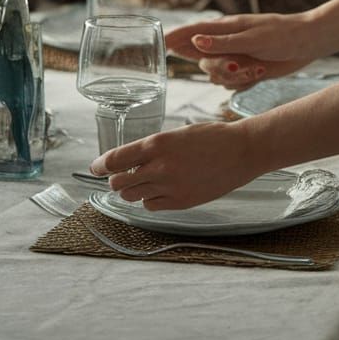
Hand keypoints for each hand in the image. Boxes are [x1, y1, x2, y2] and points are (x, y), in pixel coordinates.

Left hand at [89, 121, 259, 209]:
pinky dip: (150, 199)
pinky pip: (152, 206)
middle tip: (123, 176)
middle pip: (118, 183)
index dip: (100, 165)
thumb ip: (155, 148)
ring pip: (133, 196)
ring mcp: (169, 187)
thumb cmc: (214, 136)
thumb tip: (134, 161)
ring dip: (133, 190)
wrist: (242, 151)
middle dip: (116, 179)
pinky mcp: (180, 202)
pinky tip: (161, 190)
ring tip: (144, 182)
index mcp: (158, 144)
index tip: (95, 167)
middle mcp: (159, 167)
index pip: (115, 159)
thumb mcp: (179, 134)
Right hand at [165, 12, 316, 87]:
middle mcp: (228, 43)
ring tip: (255, 71)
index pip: (193, 33)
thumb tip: (195, 40)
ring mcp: (237, 57)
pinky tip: (259, 75)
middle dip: (218, 69)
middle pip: (203, 62)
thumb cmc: (283, 35)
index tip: (161, 43)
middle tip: (238, 67)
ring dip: (234, 78)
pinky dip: (243, 84)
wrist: (308, 44)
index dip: (177, 38)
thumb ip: (222, 42)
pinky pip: (232, 85)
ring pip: (217, 76)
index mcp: (227, 28)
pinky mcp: (246, 71)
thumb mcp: (252, 38)